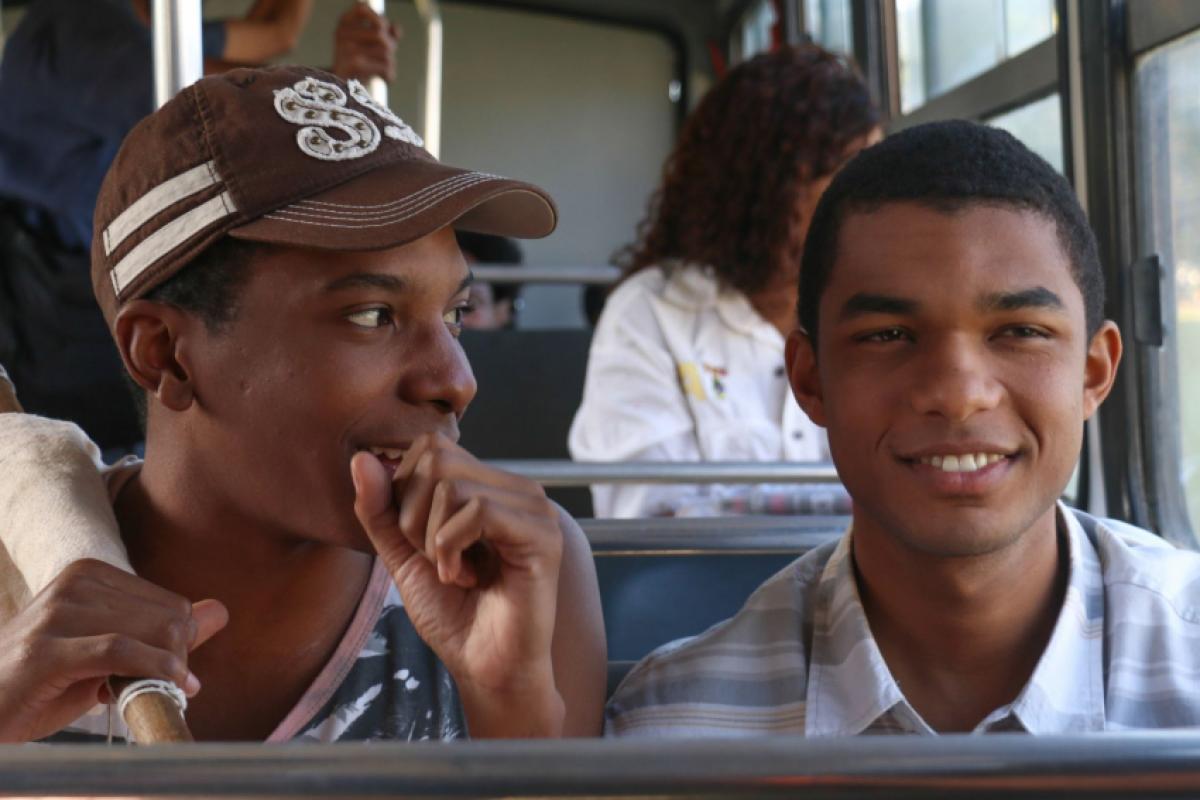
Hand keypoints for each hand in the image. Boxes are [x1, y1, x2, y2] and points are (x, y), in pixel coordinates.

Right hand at [0, 560, 227, 741]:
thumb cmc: (43, 684)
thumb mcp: (110, 653)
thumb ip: (162, 632)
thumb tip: (220, 611)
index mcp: (91, 575)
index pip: (172, 605)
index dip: (180, 646)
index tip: (174, 675)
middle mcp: (76, 584)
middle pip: (167, 617)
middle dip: (175, 659)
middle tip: (163, 690)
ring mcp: (58, 613)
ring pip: (149, 632)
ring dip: (162, 671)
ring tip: (148, 695)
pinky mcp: (47, 649)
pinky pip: (120, 651)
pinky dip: (152, 670)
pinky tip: (164, 687)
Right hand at [332, 3, 398, 82]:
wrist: (342, 93)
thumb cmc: (359, 66)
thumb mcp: (370, 46)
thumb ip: (386, 33)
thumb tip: (396, 29)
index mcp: (344, 24)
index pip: (361, 8)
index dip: (378, 18)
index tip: (384, 30)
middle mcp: (342, 33)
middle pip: (380, 33)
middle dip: (390, 47)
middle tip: (387, 59)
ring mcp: (347, 48)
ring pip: (385, 50)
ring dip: (390, 62)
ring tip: (384, 70)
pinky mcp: (354, 63)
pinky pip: (384, 65)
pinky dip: (390, 74)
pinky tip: (386, 79)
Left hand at [351, 434, 564, 736]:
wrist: (485, 668)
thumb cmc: (453, 616)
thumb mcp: (402, 555)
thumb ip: (381, 509)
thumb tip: (362, 459)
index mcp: (489, 486)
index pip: (431, 447)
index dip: (406, 493)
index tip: (423, 544)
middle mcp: (516, 488)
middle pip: (437, 459)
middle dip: (415, 517)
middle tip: (437, 561)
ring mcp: (533, 507)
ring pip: (452, 485)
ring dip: (434, 540)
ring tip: (455, 573)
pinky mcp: (542, 533)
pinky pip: (478, 510)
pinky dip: (454, 548)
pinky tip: (467, 578)